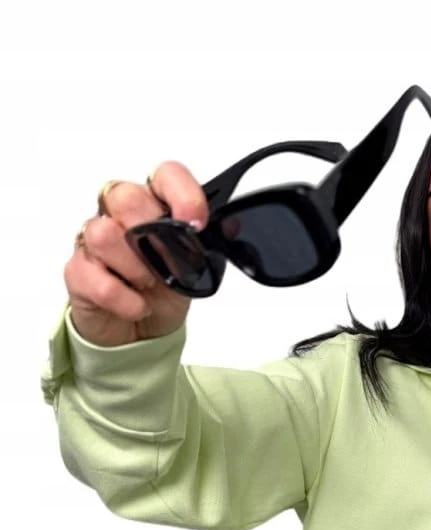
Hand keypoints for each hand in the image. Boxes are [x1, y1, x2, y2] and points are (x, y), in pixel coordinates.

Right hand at [63, 161, 209, 347]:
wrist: (141, 330)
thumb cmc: (165, 292)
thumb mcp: (196, 269)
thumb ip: (207, 244)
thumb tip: (229, 227)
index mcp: (153, 206)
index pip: (165, 175)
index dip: (182, 194)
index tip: (196, 223)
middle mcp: (119, 215)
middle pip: (126, 197)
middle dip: (153, 237)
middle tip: (166, 266)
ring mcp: (93, 242)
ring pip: (104, 234)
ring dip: (136, 268)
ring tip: (148, 286)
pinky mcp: (78, 273)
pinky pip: (94, 277)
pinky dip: (124, 299)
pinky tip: (136, 306)